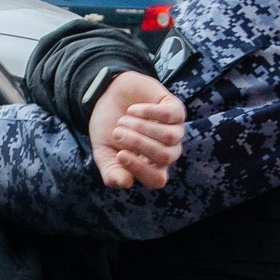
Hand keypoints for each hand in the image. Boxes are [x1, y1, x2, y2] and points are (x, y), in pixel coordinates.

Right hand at [92, 72, 185, 189]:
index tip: (120, 155)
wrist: (107, 96)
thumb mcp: (103, 152)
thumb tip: (126, 183)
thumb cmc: (108, 128)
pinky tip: (132, 110)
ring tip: (123, 120)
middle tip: (117, 133)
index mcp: (152, 167)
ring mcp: (175, 130)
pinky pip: (169, 115)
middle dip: (137, 144)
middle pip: (164, 156)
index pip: (157, 179)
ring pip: (169, 137)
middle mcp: (168, 151)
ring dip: (141, 127)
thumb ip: (111, 171)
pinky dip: (147, 112)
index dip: (140, 169)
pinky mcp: (176, 110)